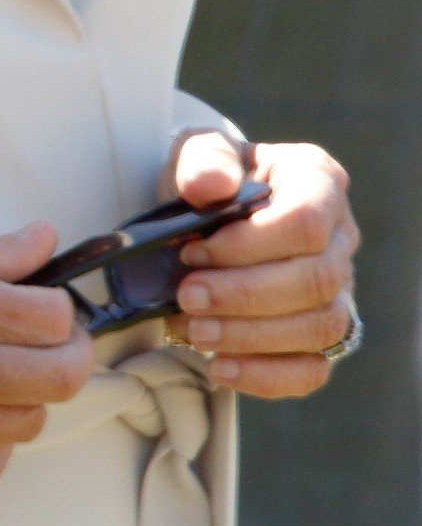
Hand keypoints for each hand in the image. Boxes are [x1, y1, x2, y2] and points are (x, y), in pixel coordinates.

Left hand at [165, 131, 356, 398]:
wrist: (204, 210)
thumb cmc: (207, 176)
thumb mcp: (195, 151)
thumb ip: (203, 159)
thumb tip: (213, 185)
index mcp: (317, 182)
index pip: (305, 223)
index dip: (248, 245)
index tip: (192, 251)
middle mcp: (341, 239)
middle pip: (316, 281)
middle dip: (244, 295)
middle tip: (185, 296)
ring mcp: (340, 290)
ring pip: (320, 328)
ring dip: (251, 336)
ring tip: (192, 329)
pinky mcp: (323, 335)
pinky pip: (313, 369)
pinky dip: (266, 375)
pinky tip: (218, 366)